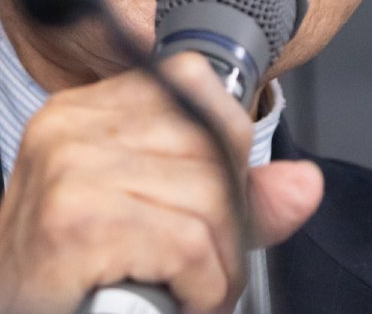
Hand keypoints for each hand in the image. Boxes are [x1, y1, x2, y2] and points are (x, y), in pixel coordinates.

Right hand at [0, 53, 323, 313]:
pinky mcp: (74, 220)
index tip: (206, 206)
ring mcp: (67, 168)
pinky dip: (200, 290)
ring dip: (216, 268)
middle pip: (211, 144)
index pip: (192, 81)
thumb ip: (233, 201)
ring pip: (209, 197)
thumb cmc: (68, 288)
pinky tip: (171, 303)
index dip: (225, 149)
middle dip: (227, 222)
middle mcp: (68, 126)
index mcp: (81, 113)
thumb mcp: (154, 229)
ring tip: (184, 293)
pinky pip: (188, 244)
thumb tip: (304, 183)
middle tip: (198, 271)